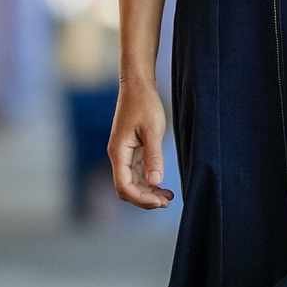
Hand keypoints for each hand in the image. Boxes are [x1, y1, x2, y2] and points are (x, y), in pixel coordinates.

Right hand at [109, 82, 174, 207]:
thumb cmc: (144, 103)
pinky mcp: (131, 151)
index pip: (124, 186)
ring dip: (148, 192)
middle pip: (127, 188)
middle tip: (168, 201)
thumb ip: (154, 156)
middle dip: (145, 199)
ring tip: (169, 196)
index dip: (141, 198)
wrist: (137, 85)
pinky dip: (148, 182)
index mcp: (119, 152)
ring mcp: (124, 154)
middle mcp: (118, 156)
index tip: (161, 201)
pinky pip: (137, 173)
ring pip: (132, 183)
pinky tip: (163, 185)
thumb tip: (155, 181)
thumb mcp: (152, 130)